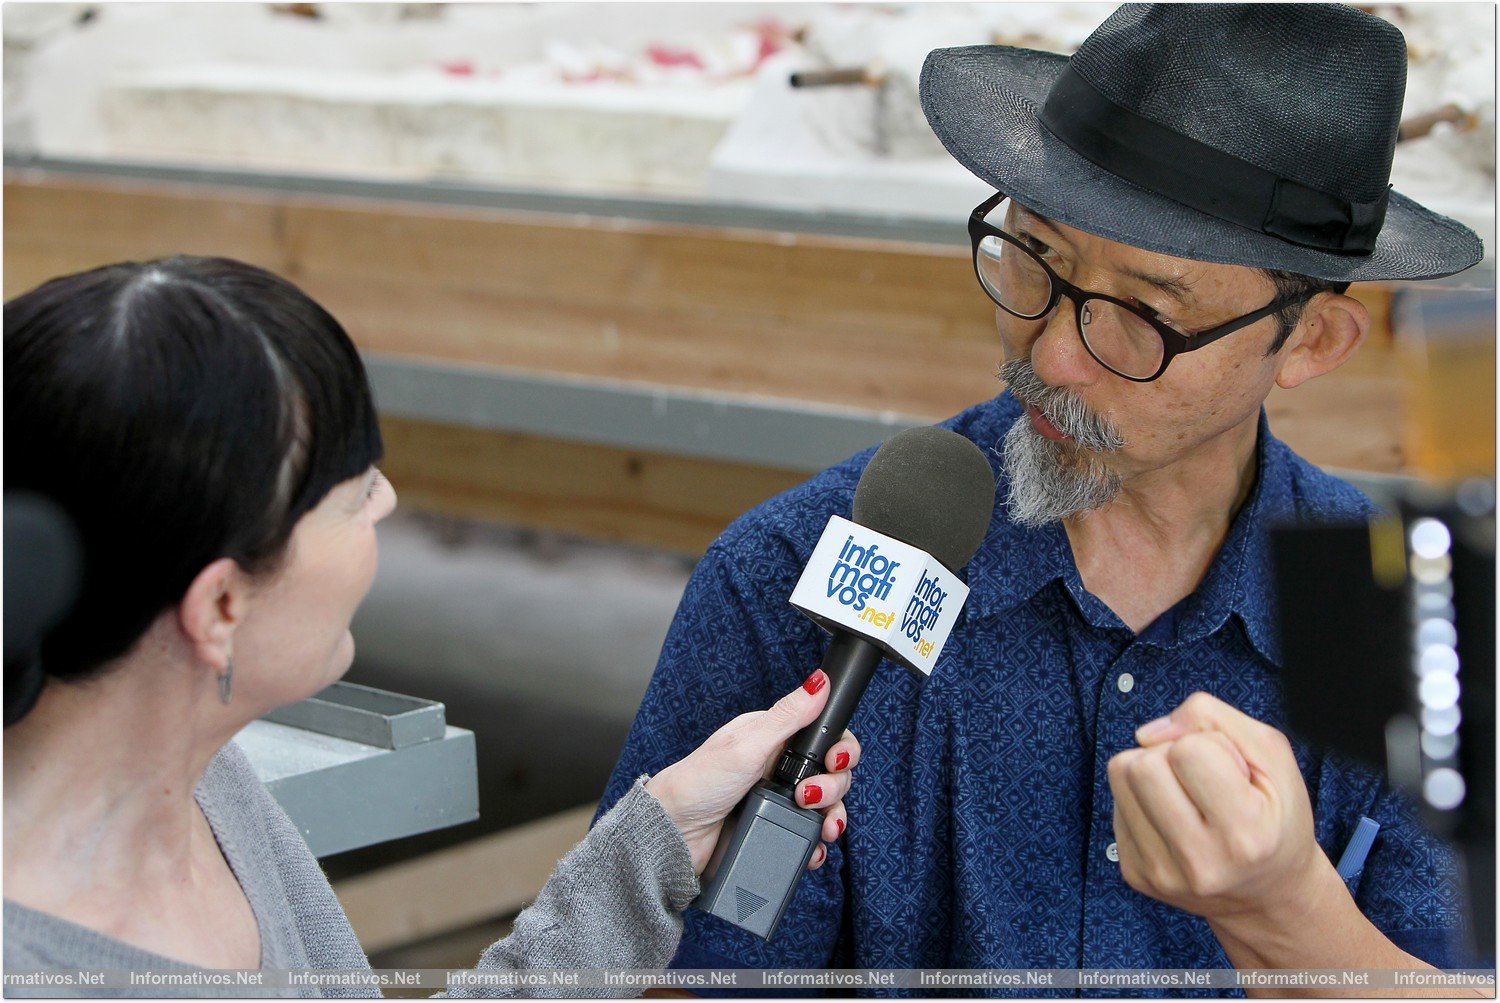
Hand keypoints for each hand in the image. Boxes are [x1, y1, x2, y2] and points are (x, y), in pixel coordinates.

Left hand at [645, 669, 860, 873]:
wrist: (674, 833)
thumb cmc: (698, 782)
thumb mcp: (747, 745)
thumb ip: (787, 715)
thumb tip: (819, 681)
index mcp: (775, 737)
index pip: (825, 736)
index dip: (840, 749)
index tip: (834, 762)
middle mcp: (781, 765)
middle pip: (833, 772)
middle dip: (833, 787)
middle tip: (808, 797)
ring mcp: (780, 797)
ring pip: (828, 804)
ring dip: (833, 816)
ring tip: (821, 826)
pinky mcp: (776, 824)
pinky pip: (810, 832)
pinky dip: (817, 842)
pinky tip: (814, 847)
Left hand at [1107, 691, 1334, 928]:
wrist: (1268, 893)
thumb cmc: (1274, 815)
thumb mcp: (1272, 756)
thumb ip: (1213, 718)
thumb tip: (1145, 733)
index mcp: (1246, 835)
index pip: (1188, 752)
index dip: (1209, 745)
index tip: (1232, 772)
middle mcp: (1200, 863)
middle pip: (1142, 765)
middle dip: (1169, 753)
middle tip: (1201, 778)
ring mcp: (1162, 874)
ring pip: (1120, 776)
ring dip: (1148, 770)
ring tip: (1186, 794)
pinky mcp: (1136, 875)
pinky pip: (1115, 804)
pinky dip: (1141, 799)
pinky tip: (1173, 818)